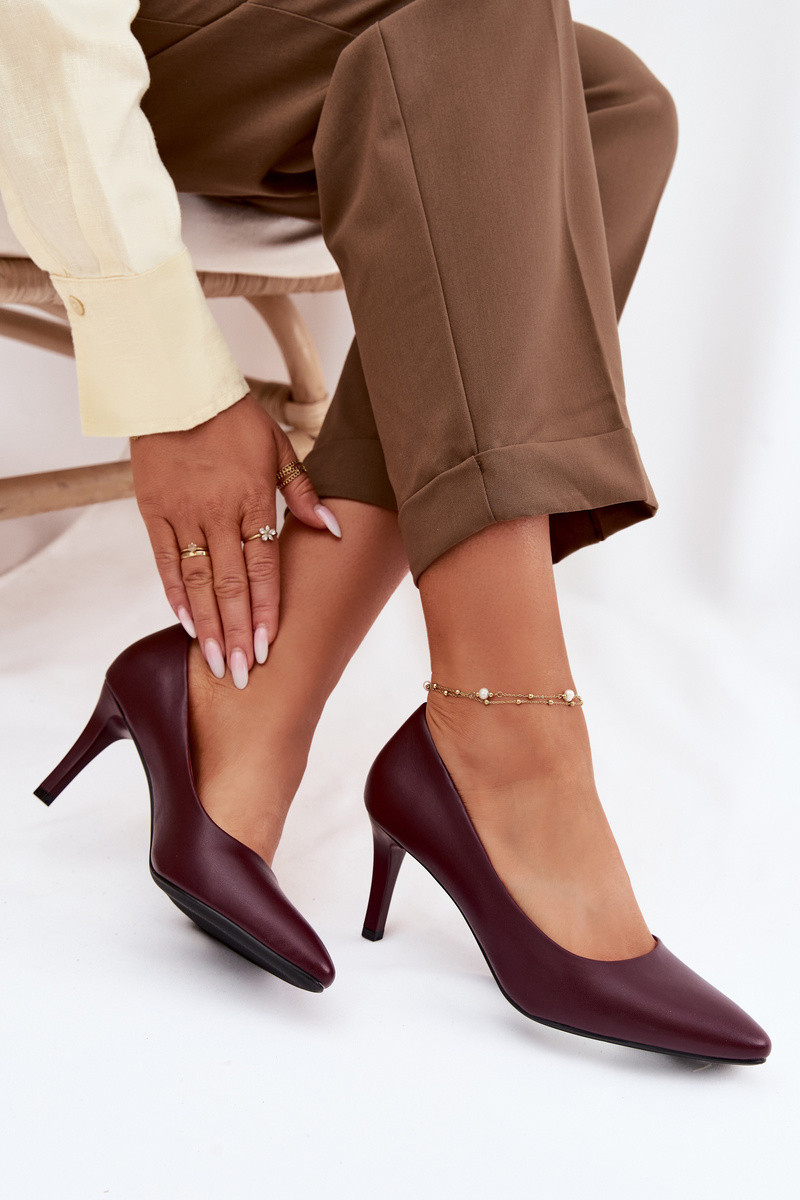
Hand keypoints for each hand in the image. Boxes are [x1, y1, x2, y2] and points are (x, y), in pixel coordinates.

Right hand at [130, 393, 340, 685]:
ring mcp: (183, 513)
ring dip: (207, 624)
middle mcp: (217, 512)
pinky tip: (185, 622)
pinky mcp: (153, 511)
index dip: (265, 608)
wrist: (174, 388)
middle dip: (237, 632)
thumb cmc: (234, 418)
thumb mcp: (279, 448)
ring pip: (197, 580)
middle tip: (241, 673)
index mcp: (254, 499)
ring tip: (215, 661)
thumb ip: (305, 494)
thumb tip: (334, 530)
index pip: (263, 566)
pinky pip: (164, 560)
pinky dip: (174, 593)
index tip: (269, 646)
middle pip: (230, 584)